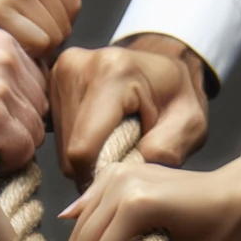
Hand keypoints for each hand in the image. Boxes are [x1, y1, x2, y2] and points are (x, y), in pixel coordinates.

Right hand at [0, 22, 46, 171]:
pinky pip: (22, 149)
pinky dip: (10, 161)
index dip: (24, 115)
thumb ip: (7, 82)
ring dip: (15, 149)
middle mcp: (6, 59)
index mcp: (5, 43)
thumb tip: (37, 117)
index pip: (42, 90)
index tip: (4, 127)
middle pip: (41, 113)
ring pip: (35, 133)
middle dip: (22, 133)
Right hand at [50, 35, 207, 185]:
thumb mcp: (190, 125)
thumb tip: (126, 173)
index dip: (102, 177)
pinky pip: (59, 139)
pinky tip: (102, 135)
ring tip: (117, 142)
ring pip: (63, 151)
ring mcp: (58, 74)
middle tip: (127, 153)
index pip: (83, 151)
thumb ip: (166, 150)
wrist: (164, 64)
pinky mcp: (49, 84)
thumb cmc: (177, 95)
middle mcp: (76, 67)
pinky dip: (82, 146)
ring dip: (91, 158)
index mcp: (110, 73)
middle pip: (71, 155)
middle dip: (99, 166)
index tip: (126, 175)